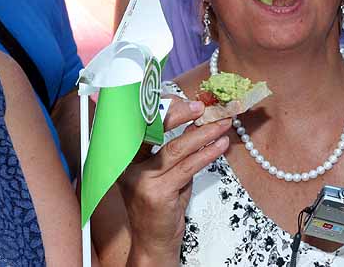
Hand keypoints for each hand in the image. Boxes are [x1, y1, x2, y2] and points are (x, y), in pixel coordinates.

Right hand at [118, 99, 231, 265]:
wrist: (153, 243)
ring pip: (175, 148)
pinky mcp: (157, 192)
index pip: (139, 121)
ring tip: (222, 124)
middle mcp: (126, 164)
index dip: (162, 108)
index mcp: (122, 154)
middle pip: (152, 129)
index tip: (185, 101)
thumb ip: (174, 149)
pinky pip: (187, 167)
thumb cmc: (158, 207)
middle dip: (180, 113)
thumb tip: (195, 122)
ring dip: (203, 133)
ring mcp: (141, 179)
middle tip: (203, 107)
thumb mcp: (163, 173)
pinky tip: (220, 145)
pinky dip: (207, 153)